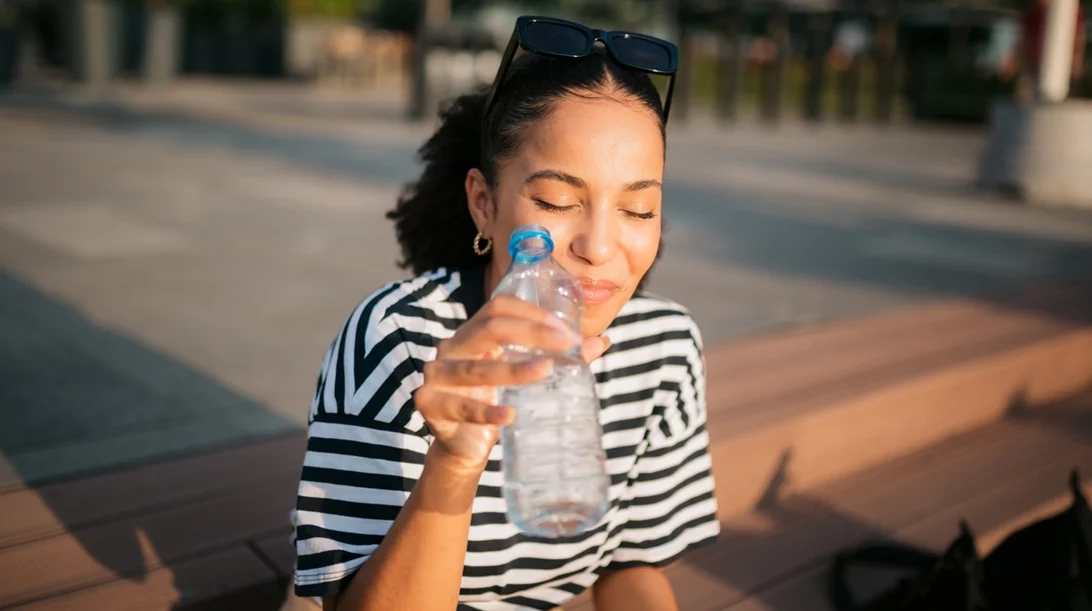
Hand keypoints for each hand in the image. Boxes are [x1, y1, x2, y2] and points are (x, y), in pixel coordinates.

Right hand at [417, 296, 608, 473]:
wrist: (463, 447)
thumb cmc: (494, 402)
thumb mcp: (524, 378)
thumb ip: (557, 359)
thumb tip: (603, 342)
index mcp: (473, 334)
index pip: (498, 307)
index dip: (532, 313)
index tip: (566, 332)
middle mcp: (451, 348)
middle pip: (489, 328)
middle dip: (530, 333)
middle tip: (564, 345)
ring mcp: (436, 375)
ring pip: (475, 368)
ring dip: (512, 369)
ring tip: (545, 372)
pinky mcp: (429, 404)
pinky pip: (462, 407)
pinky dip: (488, 411)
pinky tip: (511, 414)